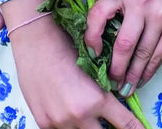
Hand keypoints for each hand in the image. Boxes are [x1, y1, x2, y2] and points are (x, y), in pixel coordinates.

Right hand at [9, 14, 143, 128]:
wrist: (36, 42)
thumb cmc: (67, 46)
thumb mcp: (94, 68)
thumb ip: (103, 92)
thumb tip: (115, 102)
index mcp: (96, 99)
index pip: (125, 124)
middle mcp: (79, 115)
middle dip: (109, 128)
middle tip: (110, 120)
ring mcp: (60, 122)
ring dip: (88, 125)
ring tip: (85, 109)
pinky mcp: (44, 124)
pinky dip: (69, 123)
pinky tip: (67, 109)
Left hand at [84, 0, 161, 93]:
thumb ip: (120, 15)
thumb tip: (101, 51)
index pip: (99, 12)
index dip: (91, 36)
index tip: (93, 54)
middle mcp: (142, 2)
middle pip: (123, 43)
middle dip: (116, 68)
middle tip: (111, 82)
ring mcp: (160, 16)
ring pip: (141, 55)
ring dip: (132, 76)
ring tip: (125, 88)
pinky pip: (157, 57)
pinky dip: (147, 73)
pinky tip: (141, 81)